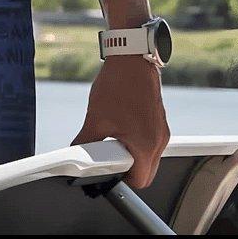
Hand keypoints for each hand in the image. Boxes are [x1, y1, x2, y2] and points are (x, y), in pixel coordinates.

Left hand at [71, 59, 170, 188]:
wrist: (131, 57)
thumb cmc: (119, 84)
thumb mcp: (96, 118)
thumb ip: (85, 141)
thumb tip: (76, 153)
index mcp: (147, 145)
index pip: (140, 181)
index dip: (122, 181)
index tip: (110, 174)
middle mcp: (159, 139)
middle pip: (146, 171)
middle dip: (126, 169)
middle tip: (109, 159)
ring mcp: (161, 129)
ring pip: (148, 156)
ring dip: (131, 154)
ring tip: (113, 139)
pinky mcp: (158, 119)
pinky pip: (149, 140)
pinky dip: (136, 141)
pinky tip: (120, 126)